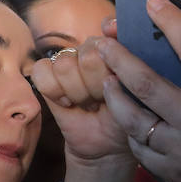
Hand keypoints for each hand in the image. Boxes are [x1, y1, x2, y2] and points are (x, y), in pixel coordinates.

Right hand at [30, 35, 137, 181]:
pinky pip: (41, 71)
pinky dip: (54, 91)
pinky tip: (67, 103)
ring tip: (90, 104)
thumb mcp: (139, 94)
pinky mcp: (48, 76)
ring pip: (64, 64)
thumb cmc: (128, 117)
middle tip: (104, 99)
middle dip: (97, 85)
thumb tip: (113, 39)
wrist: (108, 144)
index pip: (109, 37)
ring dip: (78, 92)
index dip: (110, 58)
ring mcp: (70, 62)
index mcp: (118, 47)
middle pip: (87, 55)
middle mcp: (93, 49)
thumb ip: (131, 65)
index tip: (117, 80)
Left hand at [97, 0, 180, 181]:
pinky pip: (138, 146)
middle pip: (144, 81)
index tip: (153, 3)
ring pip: (131, 116)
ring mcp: (178, 151)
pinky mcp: (169, 173)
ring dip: (114, 92)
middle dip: (119, 56)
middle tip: (104, 40)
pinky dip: (128, 127)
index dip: (171, 21)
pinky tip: (126, 114)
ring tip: (106, 77)